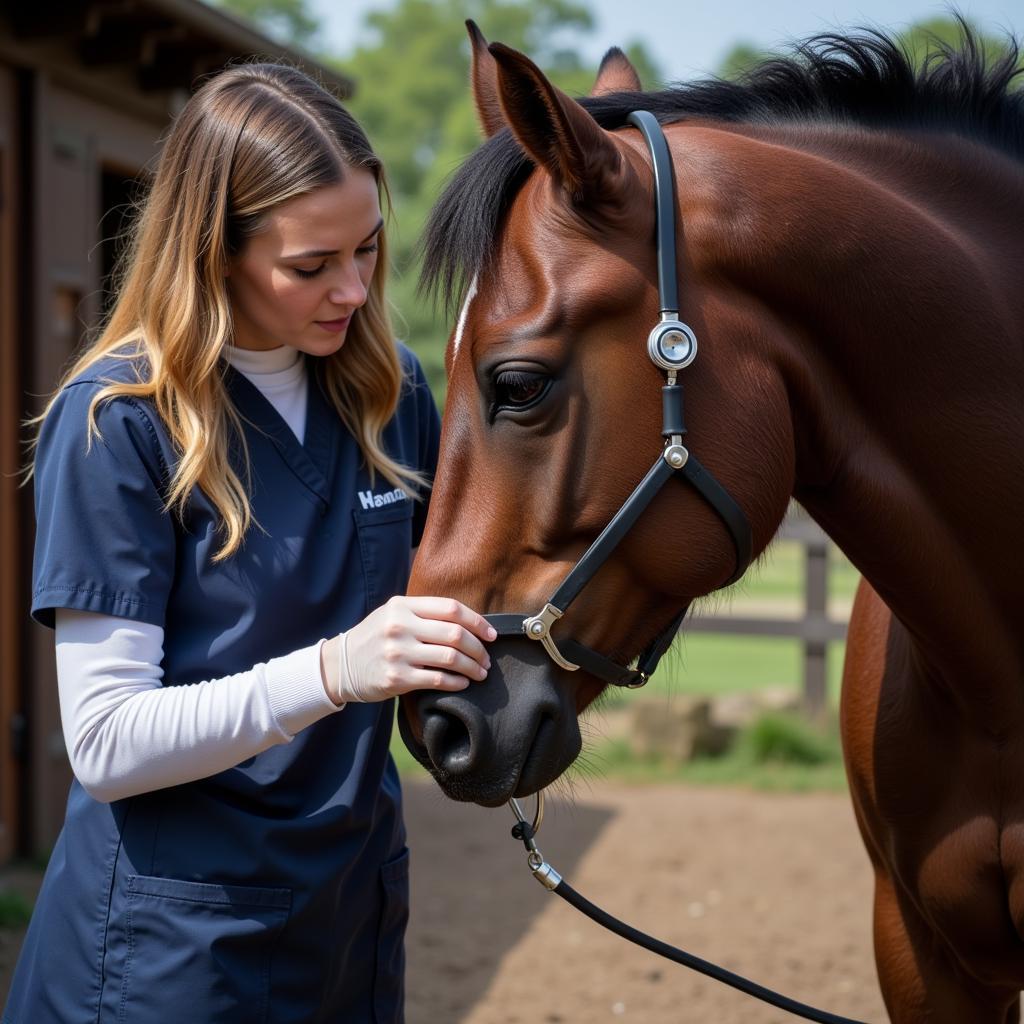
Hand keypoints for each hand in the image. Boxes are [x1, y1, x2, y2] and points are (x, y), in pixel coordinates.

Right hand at [320, 596, 496, 704]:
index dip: (477, 621)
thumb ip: (424, 612)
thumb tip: (468, 621)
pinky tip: (463, 683)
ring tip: (480, 672)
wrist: (340, 665)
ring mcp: (397, 652)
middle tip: (487, 659)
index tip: (491, 634)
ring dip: (472, 666)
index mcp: (402, 606)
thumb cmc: (375, 637)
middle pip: (455, 634)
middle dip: (478, 648)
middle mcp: (400, 626)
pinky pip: (437, 679)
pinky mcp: (396, 678)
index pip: (451, 608)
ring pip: (450, 658)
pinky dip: (456, 682)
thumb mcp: (393, 613)